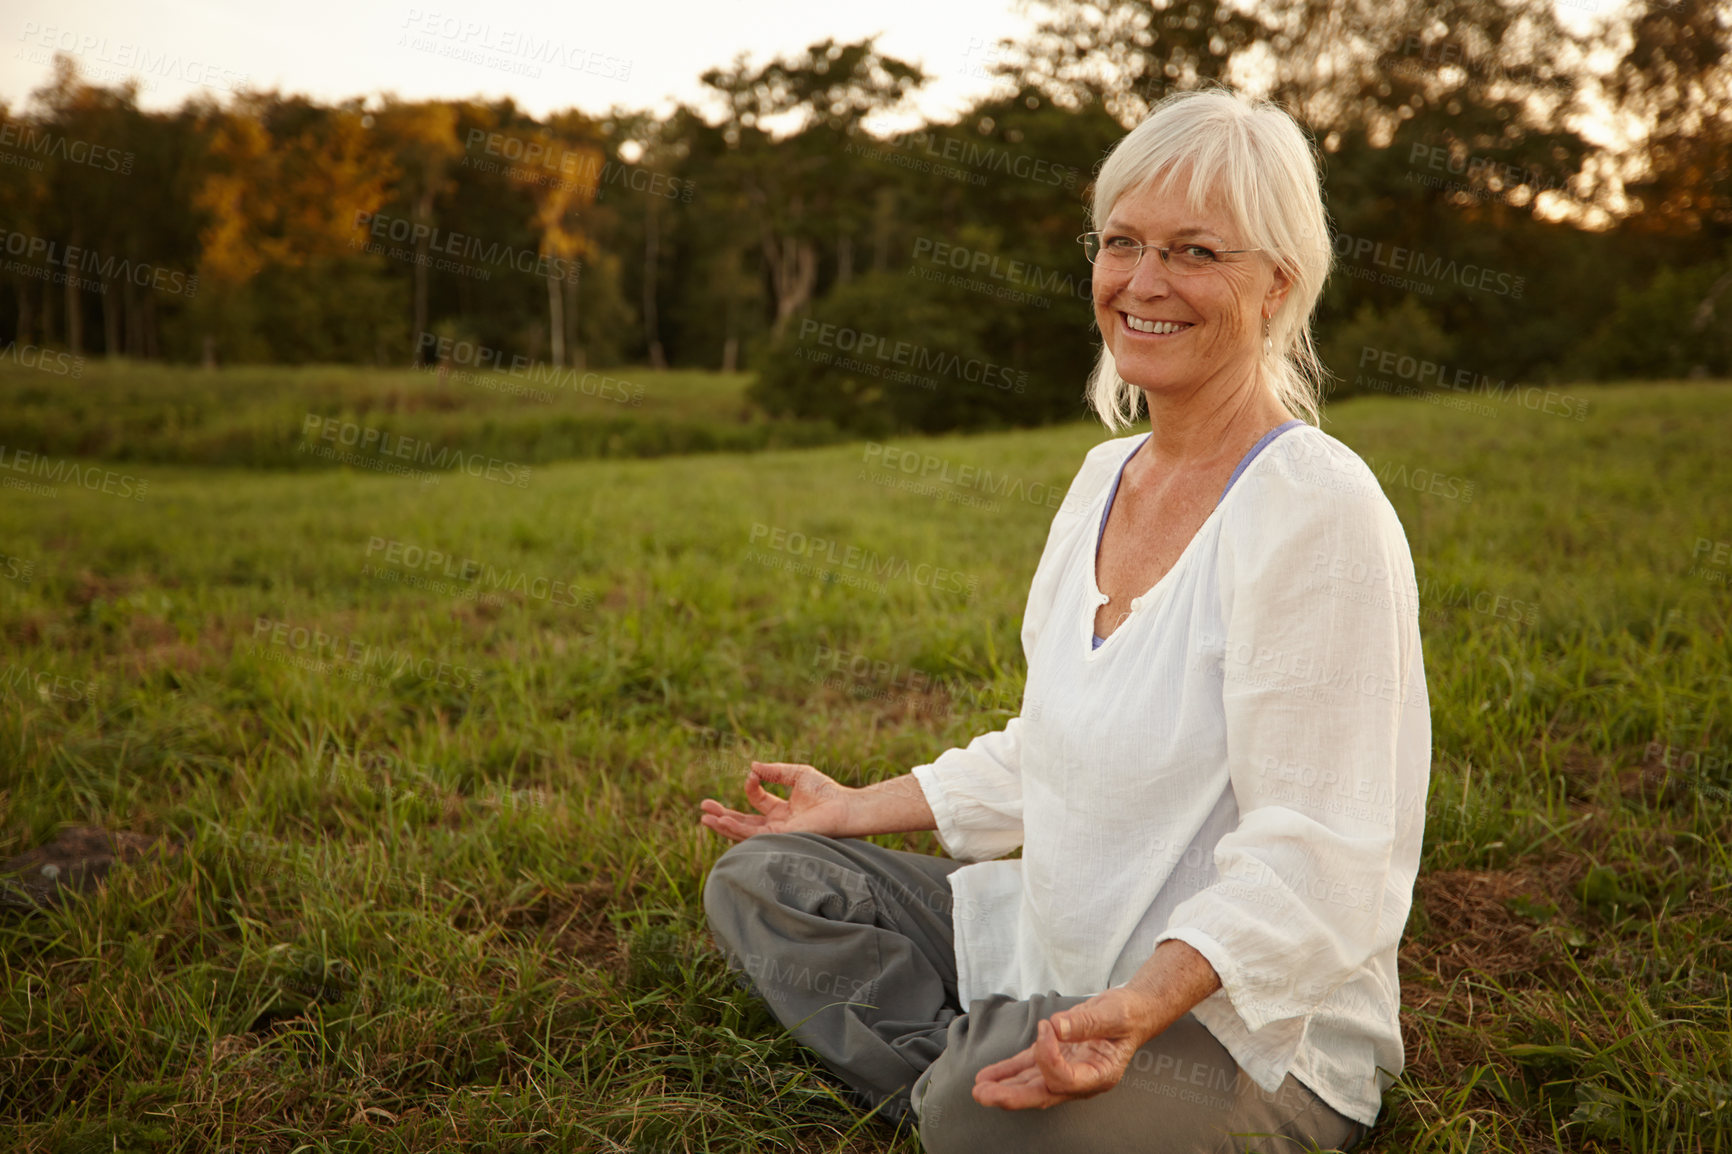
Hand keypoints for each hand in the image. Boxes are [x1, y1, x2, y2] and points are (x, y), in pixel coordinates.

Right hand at [699, 761, 856, 841]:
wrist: (844, 806)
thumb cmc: (826, 791)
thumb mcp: (797, 774)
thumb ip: (774, 771)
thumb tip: (752, 767)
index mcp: (781, 809)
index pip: (756, 800)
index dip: (751, 786)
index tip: (751, 775)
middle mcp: (777, 824)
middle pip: (743, 821)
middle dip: (723, 815)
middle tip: (703, 808)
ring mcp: (777, 834)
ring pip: (744, 832)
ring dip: (723, 825)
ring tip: (705, 819)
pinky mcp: (779, 839)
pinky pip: (753, 836)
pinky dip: (736, 829)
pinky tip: (722, 822)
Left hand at [971, 987, 1156, 1109]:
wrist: (1130, 1012)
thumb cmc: (1127, 1015)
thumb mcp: (1113, 1014)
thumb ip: (1086, 1022)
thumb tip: (1057, 1027)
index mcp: (1099, 1075)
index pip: (1065, 1078)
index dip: (1049, 1056)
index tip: (1047, 1026)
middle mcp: (1080, 1080)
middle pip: (1042, 1094)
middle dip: (1011, 1096)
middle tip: (984, 1094)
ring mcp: (1065, 1070)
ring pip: (1030, 1084)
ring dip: (1004, 1086)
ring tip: (978, 1089)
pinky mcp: (1054, 1057)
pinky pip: (1027, 1068)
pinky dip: (1007, 1071)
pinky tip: (988, 1076)